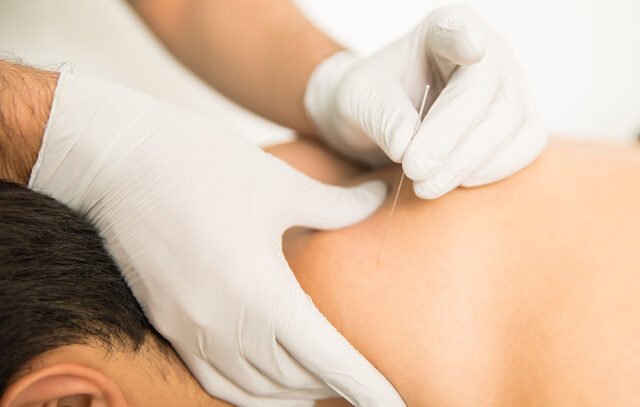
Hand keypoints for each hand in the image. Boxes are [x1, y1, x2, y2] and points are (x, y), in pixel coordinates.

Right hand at [29, 73, 403, 405]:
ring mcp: (188, 328)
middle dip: (335, 387)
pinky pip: (214, 380)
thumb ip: (336, 204)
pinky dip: (250, 391)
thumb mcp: (279, 181)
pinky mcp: (166, 322)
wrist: (115, 157)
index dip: (363, 385)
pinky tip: (269, 381)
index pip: (323, 358)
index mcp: (257, 288)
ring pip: (251, 390)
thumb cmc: (200, 161)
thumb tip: (379, 197)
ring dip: (293, 394)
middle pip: (292, 381)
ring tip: (324, 386)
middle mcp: (221, 321)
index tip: (396, 404)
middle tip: (367, 382)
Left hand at [305, 5, 546, 198]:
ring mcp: (511, 83)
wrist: (385, 119)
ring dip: (467, 162)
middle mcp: (488, 49)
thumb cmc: (373, 99)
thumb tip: (407, 144)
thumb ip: (383, 116)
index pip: (459, 30)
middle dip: (449, 139)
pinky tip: (460, 181)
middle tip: (414, 170)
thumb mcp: (359, 101)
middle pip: (485, 92)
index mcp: (443, 28)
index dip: (466, 39)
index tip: (470, 47)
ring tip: (425, 185)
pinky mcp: (521, 119)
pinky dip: (495, 169)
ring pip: (508, 123)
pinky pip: (526, 144)